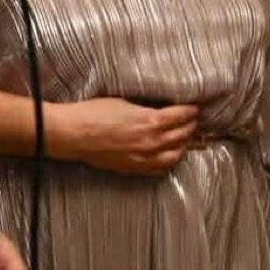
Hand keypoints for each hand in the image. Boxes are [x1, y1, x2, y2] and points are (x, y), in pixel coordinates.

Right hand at [60, 97, 199, 175]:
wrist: (74, 134)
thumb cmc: (93, 113)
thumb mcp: (123, 101)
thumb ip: (145, 107)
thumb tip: (159, 107)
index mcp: (150, 121)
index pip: (182, 115)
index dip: (191, 110)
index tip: (194, 106)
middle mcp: (152, 142)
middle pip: (183, 134)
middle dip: (190, 125)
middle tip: (192, 119)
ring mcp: (145, 158)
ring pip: (177, 154)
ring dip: (184, 144)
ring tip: (185, 136)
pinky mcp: (135, 168)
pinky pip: (162, 168)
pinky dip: (171, 160)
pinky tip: (171, 154)